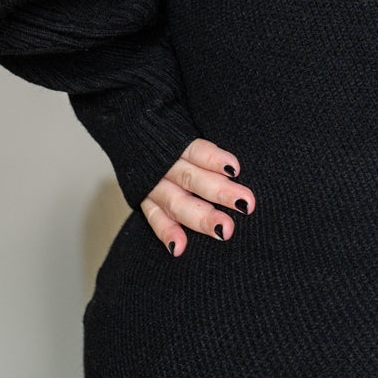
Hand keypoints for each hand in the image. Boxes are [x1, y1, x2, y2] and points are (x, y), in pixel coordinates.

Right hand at [140, 138, 253, 255]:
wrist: (131, 132)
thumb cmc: (173, 136)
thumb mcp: (183, 129)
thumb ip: (205, 145)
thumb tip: (236, 161)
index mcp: (175, 143)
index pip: (197, 151)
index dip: (214, 159)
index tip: (235, 169)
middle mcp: (163, 165)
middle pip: (191, 178)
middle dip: (219, 192)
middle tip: (246, 204)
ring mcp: (152, 184)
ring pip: (176, 202)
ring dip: (200, 218)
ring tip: (224, 231)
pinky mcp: (143, 199)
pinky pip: (155, 218)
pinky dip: (166, 232)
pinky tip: (179, 248)